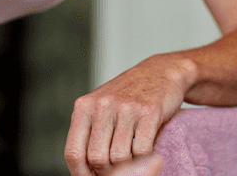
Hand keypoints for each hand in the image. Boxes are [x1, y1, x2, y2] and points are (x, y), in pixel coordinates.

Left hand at [64, 53, 195, 174]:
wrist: (161, 70)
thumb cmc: (129, 94)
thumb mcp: (101, 107)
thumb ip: (90, 134)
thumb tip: (85, 172)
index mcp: (85, 105)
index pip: (74, 152)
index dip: (82, 174)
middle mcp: (103, 104)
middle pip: (97, 159)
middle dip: (107, 171)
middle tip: (118, 168)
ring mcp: (127, 107)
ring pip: (119, 158)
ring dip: (128, 164)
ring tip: (133, 153)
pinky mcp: (149, 111)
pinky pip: (142, 151)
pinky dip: (144, 156)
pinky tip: (147, 145)